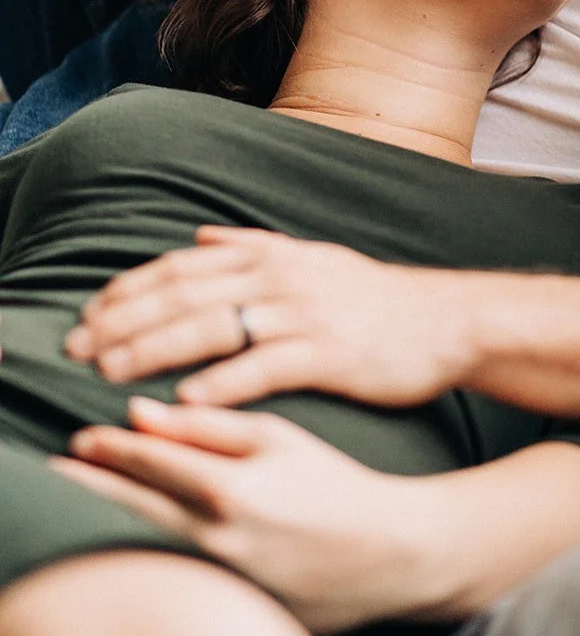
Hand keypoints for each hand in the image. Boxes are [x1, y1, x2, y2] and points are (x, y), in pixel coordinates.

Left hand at [52, 398, 440, 632]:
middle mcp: (217, 540)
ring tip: (86, 496)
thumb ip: (210, 425)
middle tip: (65, 466)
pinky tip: (133, 538)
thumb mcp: (278, 438)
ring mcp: (221, 583)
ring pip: (146, 546)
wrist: (389, 554)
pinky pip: (176, 578)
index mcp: (231, 488)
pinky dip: (148, 555)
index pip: (152, 462)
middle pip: (134, 508)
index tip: (84, 438)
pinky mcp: (231, 610)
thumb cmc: (335, 484)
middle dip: (94, 484)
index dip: (112, 447)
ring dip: (112, 519)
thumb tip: (142, 414)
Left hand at [65, 227, 472, 407]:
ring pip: (213, 328)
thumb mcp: (314, 257)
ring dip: (155, 350)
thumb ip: (255, 244)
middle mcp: (280, 277)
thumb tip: (202, 233)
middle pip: (185, 294)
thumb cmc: (376, 299)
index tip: (88, 313)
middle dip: (124, 320)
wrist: (447, 321)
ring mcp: (303, 313)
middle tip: (77, 348)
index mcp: (272, 255)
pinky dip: (221, 384)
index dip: (130, 288)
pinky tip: (186, 402)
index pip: (182, 265)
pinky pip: (264, 368)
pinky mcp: (327, 353)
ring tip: (110, 373)